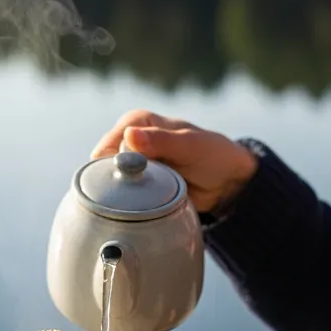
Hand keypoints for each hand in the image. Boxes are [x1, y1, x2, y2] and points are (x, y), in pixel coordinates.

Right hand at [89, 109, 258, 213]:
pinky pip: (120, 197)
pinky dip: (129, 204)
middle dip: (119, 183)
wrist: (227, 181)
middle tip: (145, 192)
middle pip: (103, 167)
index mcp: (136, 122)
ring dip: (124, 196)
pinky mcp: (135, 185)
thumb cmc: (212, 154)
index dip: (116, 165)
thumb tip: (130, 136)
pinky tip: (144, 207)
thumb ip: (161, 141)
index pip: (107, 146)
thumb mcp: (190, 145)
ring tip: (149, 199)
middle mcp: (127, 141)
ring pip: (109, 184)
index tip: (139, 177)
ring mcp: (130, 165)